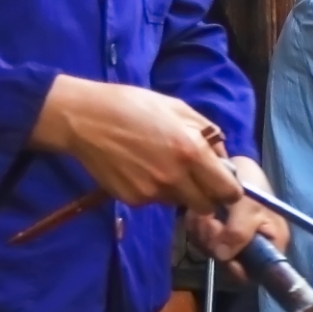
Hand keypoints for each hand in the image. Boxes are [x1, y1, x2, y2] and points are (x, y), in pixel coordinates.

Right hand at [32, 75, 238, 211]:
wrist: (83, 118)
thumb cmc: (132, 105)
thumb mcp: (177, 108)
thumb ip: (207, 132)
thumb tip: (223, 156)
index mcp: (191, 152)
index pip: (228, 192)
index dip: (229, 189)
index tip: (223, 181)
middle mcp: (174, 178)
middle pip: (206, 206)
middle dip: (206, 195)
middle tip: (195, 178)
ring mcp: (152, 192)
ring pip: (179, 203)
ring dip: (179, 191)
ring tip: (161, 165)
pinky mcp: (132, 199)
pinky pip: (154, 201)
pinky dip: (154, 190)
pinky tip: (140, 169)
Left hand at [184, 159, 286, 265]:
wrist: (231, 166)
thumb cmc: (250, 183)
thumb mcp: (249, 206)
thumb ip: (239, 232)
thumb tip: (223, 256)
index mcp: (273, 245)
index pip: (258, 273)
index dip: (239, 268)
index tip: (226, 253)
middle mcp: (255, 249)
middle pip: (231, 265)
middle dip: (215, 243)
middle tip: (210, 222)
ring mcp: (234, 243)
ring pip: (212, 252)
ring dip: (203, 232)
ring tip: (206, 212)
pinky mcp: (217, 235)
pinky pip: (201, 241)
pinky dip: (196, 227)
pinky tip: (199, 213)